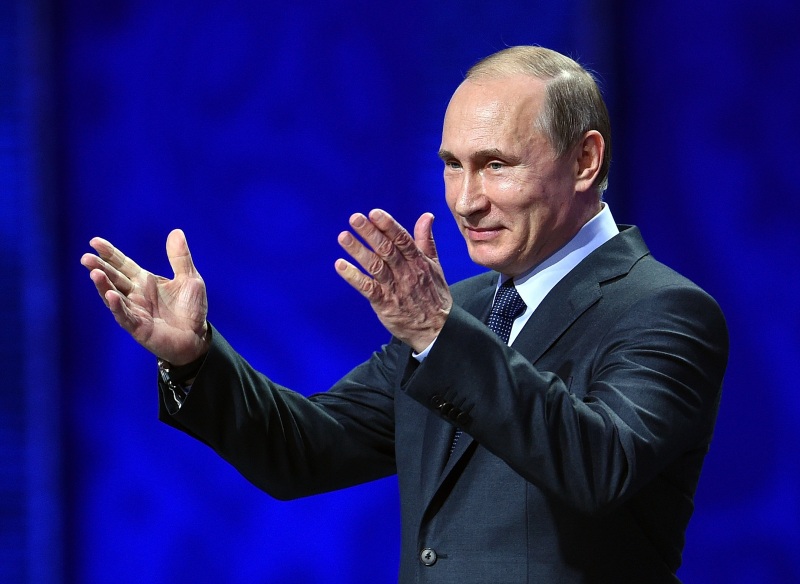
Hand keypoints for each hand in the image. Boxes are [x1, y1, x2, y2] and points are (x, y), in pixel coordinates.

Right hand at [80, 229, 209, 364]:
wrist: (197, 336)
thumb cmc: (191, 309)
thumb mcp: (190, 279)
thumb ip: (180, 258)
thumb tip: (176, 231)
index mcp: (144, 281)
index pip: (122, 264)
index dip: (109, 254)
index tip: (94, 242)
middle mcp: (135, 294)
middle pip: (114, 278)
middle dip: (100, 268)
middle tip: (86, 258)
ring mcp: (134, 311)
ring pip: (114, 296)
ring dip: (103, 285)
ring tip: (94, 273)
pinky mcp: (138, 327)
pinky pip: (124, 315)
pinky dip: (117, 306)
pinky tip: (111, 295)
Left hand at [335, 209, 452, 352]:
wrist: (437, 329)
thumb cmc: (434, 294)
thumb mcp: (435, 265)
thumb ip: (426, 240)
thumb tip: (427, 216)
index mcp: (418, 261)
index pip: (402, 239)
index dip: (388, 225)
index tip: (374, 213)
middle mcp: (406, 272)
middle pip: (386, 249)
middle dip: (370, 233)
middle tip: (355, 218)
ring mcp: (394, 288)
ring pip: (375, 266)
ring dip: (358, 251)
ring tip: (343, 237)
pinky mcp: (384, 303)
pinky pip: (367, 288)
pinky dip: (353, 277)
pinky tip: (340, 265)